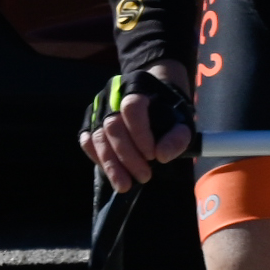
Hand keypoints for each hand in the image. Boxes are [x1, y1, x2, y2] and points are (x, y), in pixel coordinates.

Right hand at [79, 63, 192, 192]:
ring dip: (111, 164)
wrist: (155, 98)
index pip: (132, 108)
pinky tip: (111, 173)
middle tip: (144, 176)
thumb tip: (162, 157)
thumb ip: (177, 138)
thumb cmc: (169, 112)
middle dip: (127, 155)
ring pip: (98, 136)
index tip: (153, 156)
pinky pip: (87, 141)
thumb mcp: (182, 122)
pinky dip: (98, 158)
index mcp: (137, 85)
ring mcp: (98, 107)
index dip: (140, 134)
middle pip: (113, 126)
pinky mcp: (89, 121)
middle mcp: (113, 93)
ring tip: (125, 184)